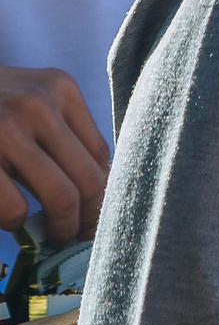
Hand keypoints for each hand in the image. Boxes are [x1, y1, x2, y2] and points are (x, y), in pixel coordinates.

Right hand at [0, 65, 108, 239]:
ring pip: (60, 197)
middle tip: (75, 236)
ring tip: (48, 236)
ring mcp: (5, 128)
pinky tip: (10, 220)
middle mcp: (38, 103)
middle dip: (86, 218)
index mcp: (58, 87)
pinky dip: (16, 223)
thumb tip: (95, 193)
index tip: (95, 218)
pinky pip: (15, 208)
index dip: (102, 195)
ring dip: (57, 227)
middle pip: (89, 179)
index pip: (101, 154)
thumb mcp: (25, 99)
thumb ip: (58, 131)